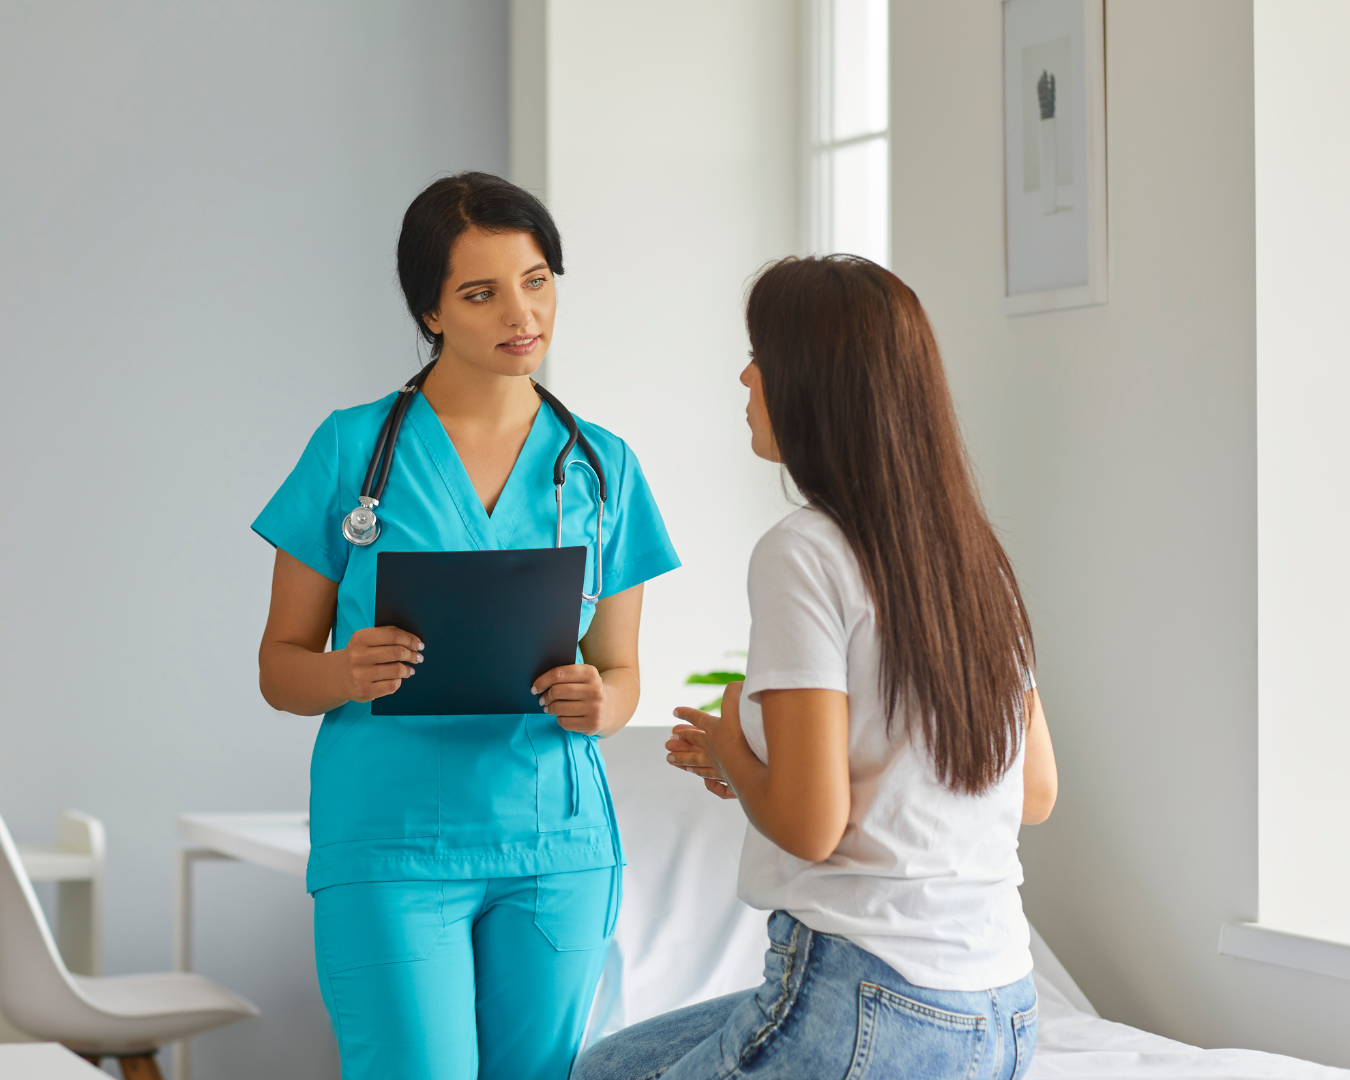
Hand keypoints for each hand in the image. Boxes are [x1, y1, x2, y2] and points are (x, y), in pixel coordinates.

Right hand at [340, 626, 422, 702]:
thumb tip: (414, 640)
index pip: (392, 634)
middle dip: (412, 654)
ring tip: (410, 669)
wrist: (338, 676)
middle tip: (419, 657)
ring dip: (408, 669)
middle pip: (397, 652)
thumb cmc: (361, 655)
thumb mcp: (366, 641)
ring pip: (397, 670)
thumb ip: (385, 637)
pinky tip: (398, 679)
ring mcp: (360, 675)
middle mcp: (358, 656)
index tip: (419, 643)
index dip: (410, 639)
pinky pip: (392, 685)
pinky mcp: (364, 691)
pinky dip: (399, 681)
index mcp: (360, 638)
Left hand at [532, 664, 606, 735]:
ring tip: (550, 709)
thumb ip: (564, 676)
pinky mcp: (593, 723)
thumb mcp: (582, 678)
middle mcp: (595, 689)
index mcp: (590, 673)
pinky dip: (559, 719)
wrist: (610, 708)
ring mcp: (595, 707)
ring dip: (550, 709)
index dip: (542, 681)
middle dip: (545, 697)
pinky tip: (564, 716)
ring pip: (558, 708)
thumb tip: (538, 684)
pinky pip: (564, 722)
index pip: (558, 674)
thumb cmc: (587, 691)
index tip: (534, 688)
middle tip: (542, 700)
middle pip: (557, 691)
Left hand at [666, 681, 747, 799]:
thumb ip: (735, 694)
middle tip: (667, 742)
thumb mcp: (738, 709)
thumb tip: (737, 683)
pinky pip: (710, 777)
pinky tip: (701, 780)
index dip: (687, 714)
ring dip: (683, 759)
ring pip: (696, 761)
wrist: (747, 769)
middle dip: (682, 739)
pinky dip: (703, 775)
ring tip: (669, 760)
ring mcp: (718, 763)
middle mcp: (713, 746)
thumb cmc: (742, 738)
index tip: (675, 711)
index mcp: (714, 728)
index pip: (698, 718)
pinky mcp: (726, 778)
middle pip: (694, 741)